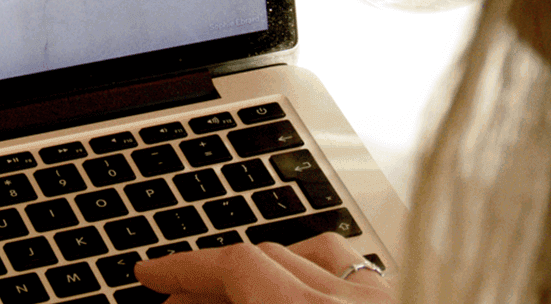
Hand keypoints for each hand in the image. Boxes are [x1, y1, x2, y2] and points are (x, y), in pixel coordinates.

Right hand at [134, 233, 397, 303]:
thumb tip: (182, 303)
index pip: (234, 266)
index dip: (183, 267)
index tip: (152, 274)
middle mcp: (345, 300)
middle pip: (262, 258)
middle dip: (211, 279)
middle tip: (176, 302)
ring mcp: (379, 299)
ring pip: (309, 252)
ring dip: (261, 267)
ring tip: (231, 293)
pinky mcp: (397, 303)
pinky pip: (351, 265)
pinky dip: (314, 269)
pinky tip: (296, 286)